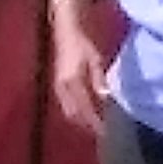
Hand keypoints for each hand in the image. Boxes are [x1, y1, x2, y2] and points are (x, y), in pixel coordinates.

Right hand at [48, 8, 110, 131]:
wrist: (65, 32)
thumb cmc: (82, 44)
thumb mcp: (95, 60)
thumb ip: (99, 81)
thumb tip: (105, 99)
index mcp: (73, 82)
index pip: (85, 109)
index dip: (94, 122)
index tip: (105, 131)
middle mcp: (62, 88)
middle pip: (74, 115)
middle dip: (87, 125)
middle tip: (102, 131)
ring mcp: (58, 87)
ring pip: (68, 112)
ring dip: (81, 120)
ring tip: (95, 124)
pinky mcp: (57, 85)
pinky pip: (65, 105)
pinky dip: (75, 112)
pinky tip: (85, 112)